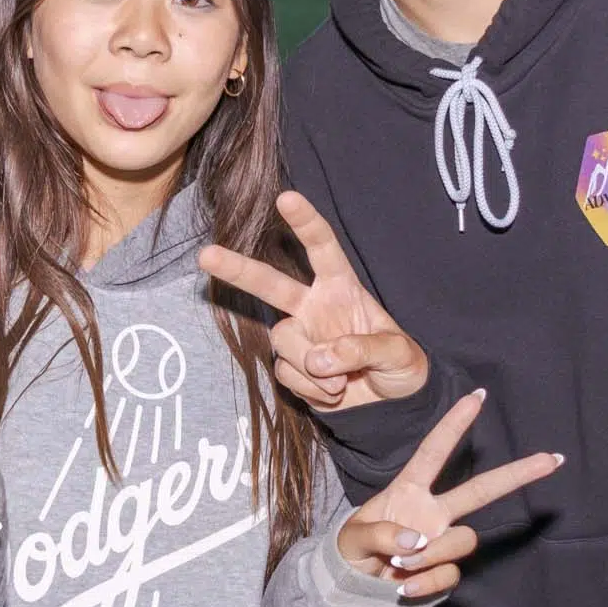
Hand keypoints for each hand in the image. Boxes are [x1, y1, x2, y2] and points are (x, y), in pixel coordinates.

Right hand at [199, 191, 427, 411]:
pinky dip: (311, 388)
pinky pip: (287, 374)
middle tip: (206, 255)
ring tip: (342, 382)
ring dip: (312, 367)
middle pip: (270, 283)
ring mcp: (300, 337)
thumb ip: (362, 349)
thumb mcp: (399, 353)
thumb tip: (319, 359)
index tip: (286, 198)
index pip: (323, 248)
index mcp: (342, 288)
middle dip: (237, 269)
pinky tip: (333, 392)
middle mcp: (313, 306)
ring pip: (283, 341)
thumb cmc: (401, 367)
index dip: (305, 223)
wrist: (392, 409)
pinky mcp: (292, 368)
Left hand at [336, 392, 562, 599]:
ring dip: (432, 555)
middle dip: (518, 474)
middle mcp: (433, 512)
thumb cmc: (352, 552)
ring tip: (398, 565)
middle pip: (481, 490)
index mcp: (409, 490)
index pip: (434, 452)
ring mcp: (442, 541)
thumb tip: (417, 540)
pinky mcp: (446, 571)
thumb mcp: (352, 538)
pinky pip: (450, 574)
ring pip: (464, 541)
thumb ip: (380, 534)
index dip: (453, 424)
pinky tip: (402, 586)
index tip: (477, 396)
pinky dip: (425, 582)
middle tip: (552, 458)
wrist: (355, 591)